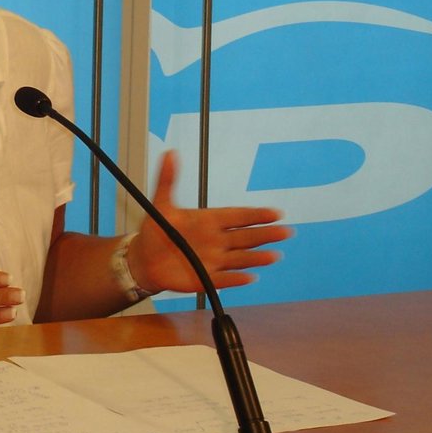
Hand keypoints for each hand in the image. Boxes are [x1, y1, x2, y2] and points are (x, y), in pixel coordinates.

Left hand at [128, 151, 291, 293]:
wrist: (145, 258)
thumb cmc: (157, 230)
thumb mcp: (161, 204)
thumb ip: (167, 179)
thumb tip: (170, 153)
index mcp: (210, 221)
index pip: (238, 216)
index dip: (256, 215)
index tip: (275, 213)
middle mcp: (216, 240)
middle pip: (245, 237)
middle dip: (265, 234)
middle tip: (286, 231)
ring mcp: (213, 260)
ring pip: (239, 258)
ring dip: (255, 257)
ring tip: (273, 255)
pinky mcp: (205, 278)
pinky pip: (223, 279)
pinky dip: (235, 279)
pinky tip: (249, 277)